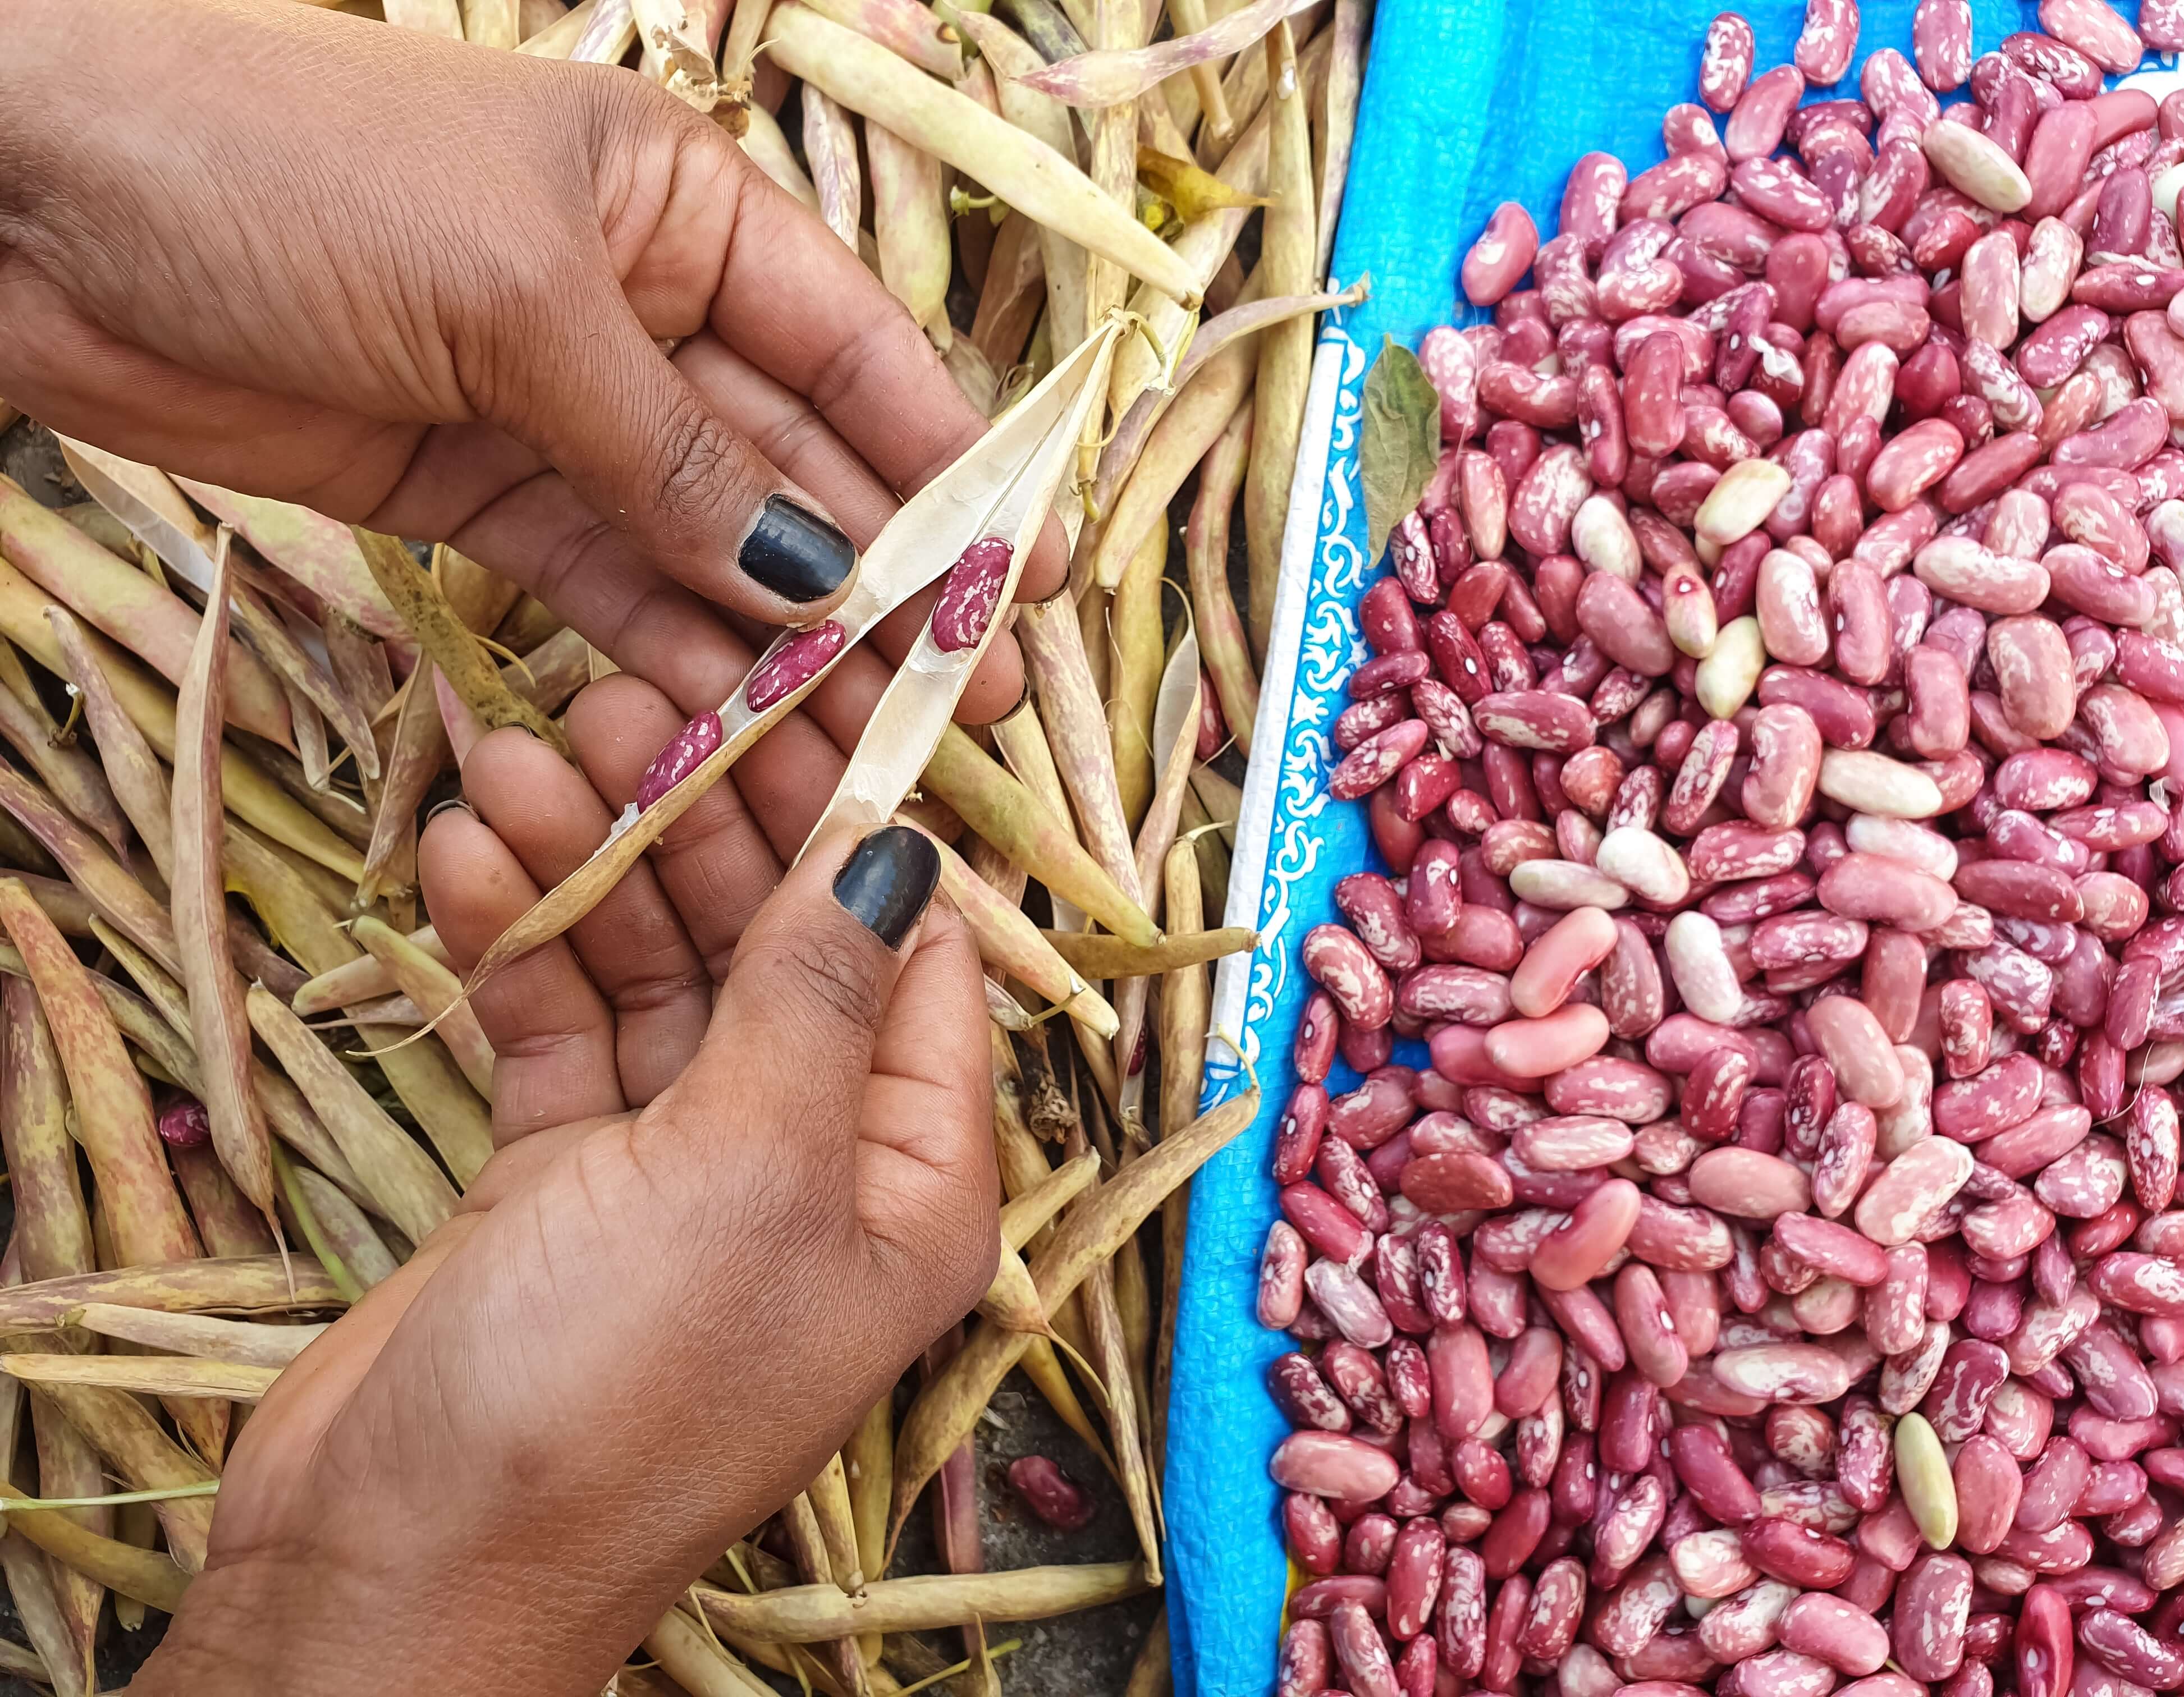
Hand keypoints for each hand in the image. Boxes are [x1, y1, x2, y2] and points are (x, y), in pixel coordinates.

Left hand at [0, 0, 1056, 870]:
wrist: (24, 203)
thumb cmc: (283, 169)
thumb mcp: (518, 296)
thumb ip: (674, 452)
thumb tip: (816, 577)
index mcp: (681, 206)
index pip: (854, 351)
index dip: (947, 470)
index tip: (1017, 581)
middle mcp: (640, 308)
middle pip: (794, 467)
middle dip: (878, 586)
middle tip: (961, 701)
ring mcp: (557, 410)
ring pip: (705, 548)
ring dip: (780, 646)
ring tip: (860, 744)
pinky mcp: (474, 495)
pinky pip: (602, 588)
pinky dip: (662, 656)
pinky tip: (729, 724)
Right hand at [129, 685, 999, 1696]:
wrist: (406, 1565)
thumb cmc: (619, 1389)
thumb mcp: (749, 1170)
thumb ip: (817, 997)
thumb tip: (901, 850)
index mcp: (912, 1178)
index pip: (921, 958)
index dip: (865, 820)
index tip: (803, 695)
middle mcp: (811, 1163)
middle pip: (779, 945)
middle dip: (710, 822)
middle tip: (632, 698)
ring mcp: (680, 1165)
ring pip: (659, 970)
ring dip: (597, 862)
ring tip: (525, 753)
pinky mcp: (561, 1174)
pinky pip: (560, 1024)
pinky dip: (523, 941)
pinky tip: (472, 853)